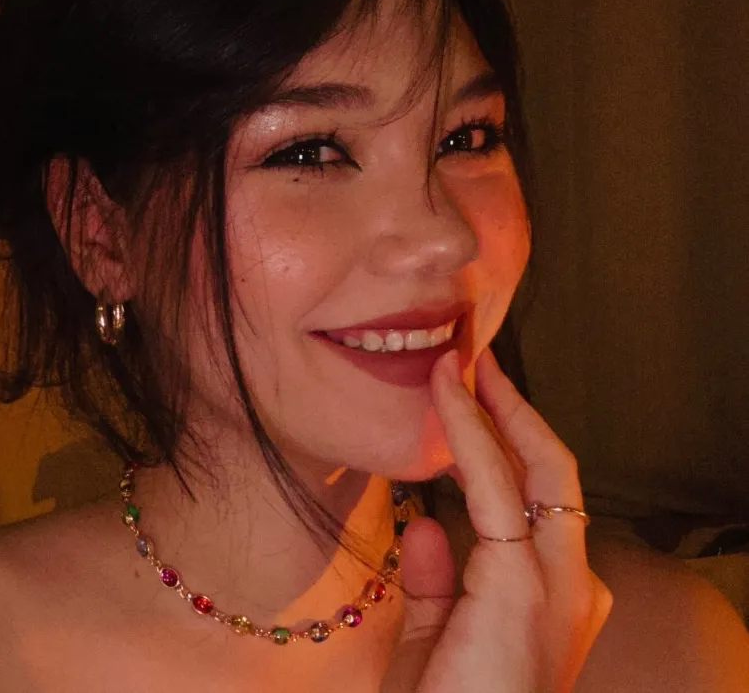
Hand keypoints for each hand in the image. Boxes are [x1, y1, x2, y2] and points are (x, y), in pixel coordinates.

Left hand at [381, 349, 612, 692]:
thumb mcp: (437, 637)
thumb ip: (438, 579)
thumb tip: (425, 522)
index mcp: (552, 596)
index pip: (539, 499)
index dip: (510, 438)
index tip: (474, 392)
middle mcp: (569, 586)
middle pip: (554, 471)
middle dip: (515, 408)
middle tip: (476, 356)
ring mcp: (553, 588)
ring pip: (537, 468)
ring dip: (496, 407)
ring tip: (460, 360)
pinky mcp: (520, 588)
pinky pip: (493, 487)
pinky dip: (469, 432)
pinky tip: (447, 394)